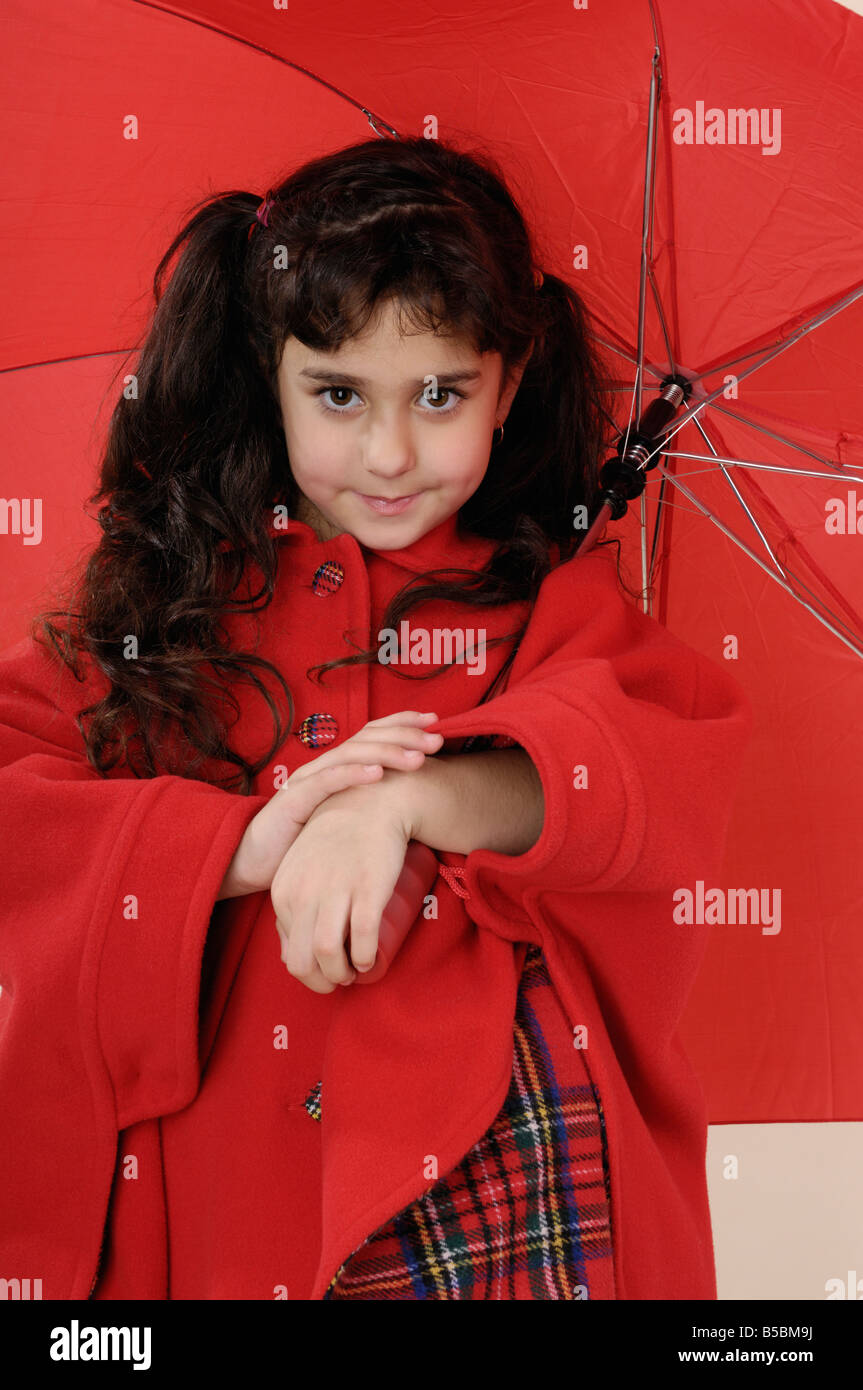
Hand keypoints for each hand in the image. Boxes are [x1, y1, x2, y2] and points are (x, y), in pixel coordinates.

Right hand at [217, 710, 442, 897]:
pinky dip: (354, 774)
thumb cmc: (304, 843)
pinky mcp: (294, 801)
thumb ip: (371, 807)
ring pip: (352, 755)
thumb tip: (415, 804)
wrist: (252, 861)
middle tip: (438, 738)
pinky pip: (327, 782)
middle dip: (406, 735)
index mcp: (337, 768)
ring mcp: (308, 781)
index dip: (403, 724)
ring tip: (419, 757)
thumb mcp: (345, 820)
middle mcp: (324, 767)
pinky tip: (379, 773)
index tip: (436, 722)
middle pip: (368, 739)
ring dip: (388, 753)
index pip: (372, 734)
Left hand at [271, 776, 413, 992]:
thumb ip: (291, 909)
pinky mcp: (367, 889)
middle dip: (323, 982)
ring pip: (328, 954)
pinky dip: (365, 958)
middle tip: (343, 978)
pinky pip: (363, 939)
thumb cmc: (336, 843)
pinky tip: (371, 960)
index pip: (289, 952)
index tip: (329, 970)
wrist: (369, 805)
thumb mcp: (301, 873)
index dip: (310, 973)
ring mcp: (335, 891)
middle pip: (304, 961)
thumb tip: (290, 956)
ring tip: (356, 970)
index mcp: (283, 892)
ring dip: (343, 974)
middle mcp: (303, 893)